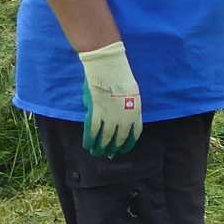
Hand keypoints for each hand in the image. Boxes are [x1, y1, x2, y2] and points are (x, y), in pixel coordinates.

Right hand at [77, 42, 142, 157]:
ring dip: (101, 147)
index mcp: (136, 111)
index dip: (129, 142)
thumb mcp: (131, 92)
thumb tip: (117, 116)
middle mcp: (125, 118)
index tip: (124, 148)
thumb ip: (126, 106)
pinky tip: (88, 145)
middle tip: (110, 154)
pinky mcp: (97, 113)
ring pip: (106, 137)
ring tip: (97, 153)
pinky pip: (93, 130)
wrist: (109, 68)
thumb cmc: (120, 76)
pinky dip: (89, 139)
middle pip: (120, 137)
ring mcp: (110, 117)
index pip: (135, 132)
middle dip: (114, 147)